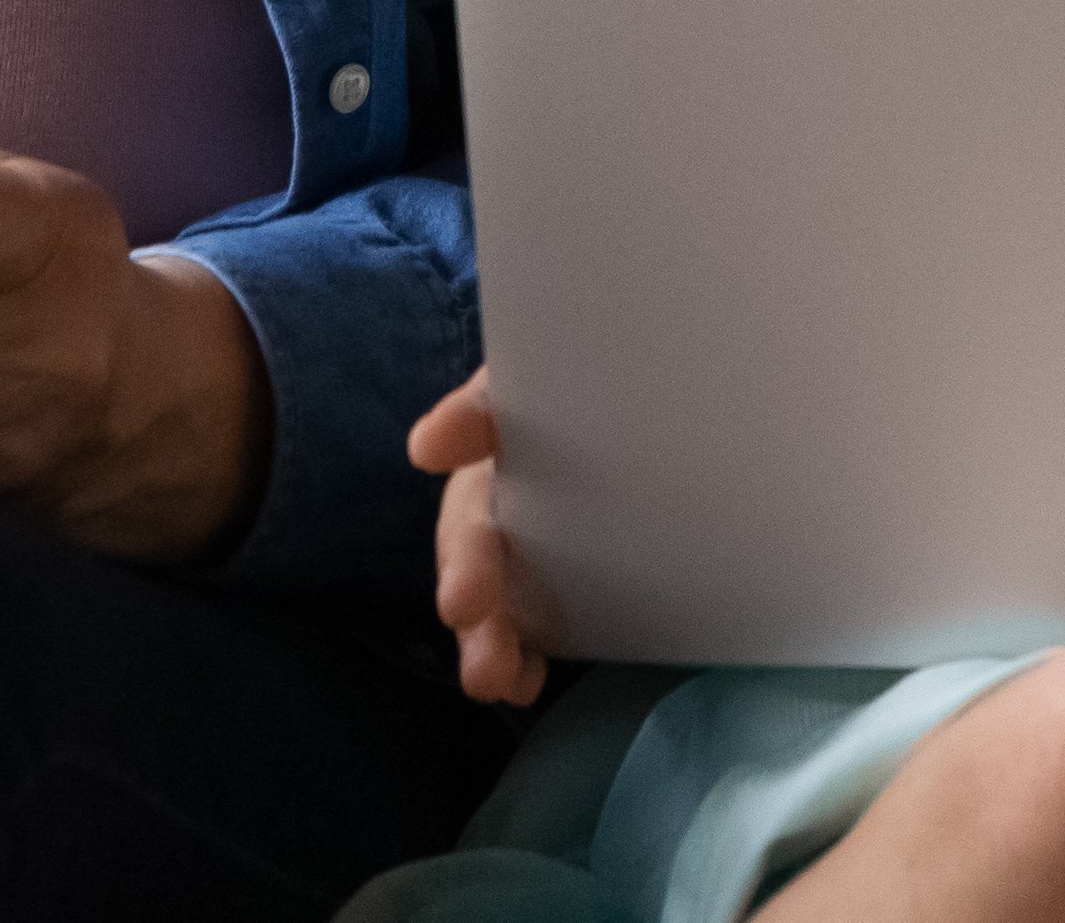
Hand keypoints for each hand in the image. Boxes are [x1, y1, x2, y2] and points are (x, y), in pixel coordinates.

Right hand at [410, 368, 558, 704]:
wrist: (637, 446)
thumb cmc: (587, 406)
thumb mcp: (558, 382)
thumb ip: (504, 400)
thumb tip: (427, 446)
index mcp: (503, 433)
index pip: (478, 422)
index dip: (460, 429)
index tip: (434, 447)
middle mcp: (497, 500)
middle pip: (474, 534)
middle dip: (468, 570)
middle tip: (464, 603)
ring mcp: (518, 558)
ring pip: (492, 598)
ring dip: (485, 638)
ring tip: (490, 677)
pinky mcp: (547, 602)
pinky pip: (527, 636)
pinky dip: (518, 662)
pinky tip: (523, 683)